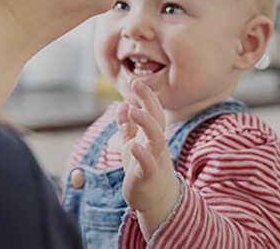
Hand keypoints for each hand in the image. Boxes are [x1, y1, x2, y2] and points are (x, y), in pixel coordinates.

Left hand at [116, 80, 180, 239]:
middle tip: (136, 84)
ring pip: (156, 138)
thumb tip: (122, 104)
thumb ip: (127, 125)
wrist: (155, 199)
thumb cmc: (142, 167)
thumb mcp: (132, 143)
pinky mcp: (147, 176)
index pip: (152, 110)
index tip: (134, 80)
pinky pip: (148, 164)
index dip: (145, 95)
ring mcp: (154, 159)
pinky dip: (142, 154)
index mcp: (152, 135)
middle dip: (148, 100)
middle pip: (157, 118)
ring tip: (134, 110)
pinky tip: (133, 146)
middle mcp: (156, 144)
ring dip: (146, 123)